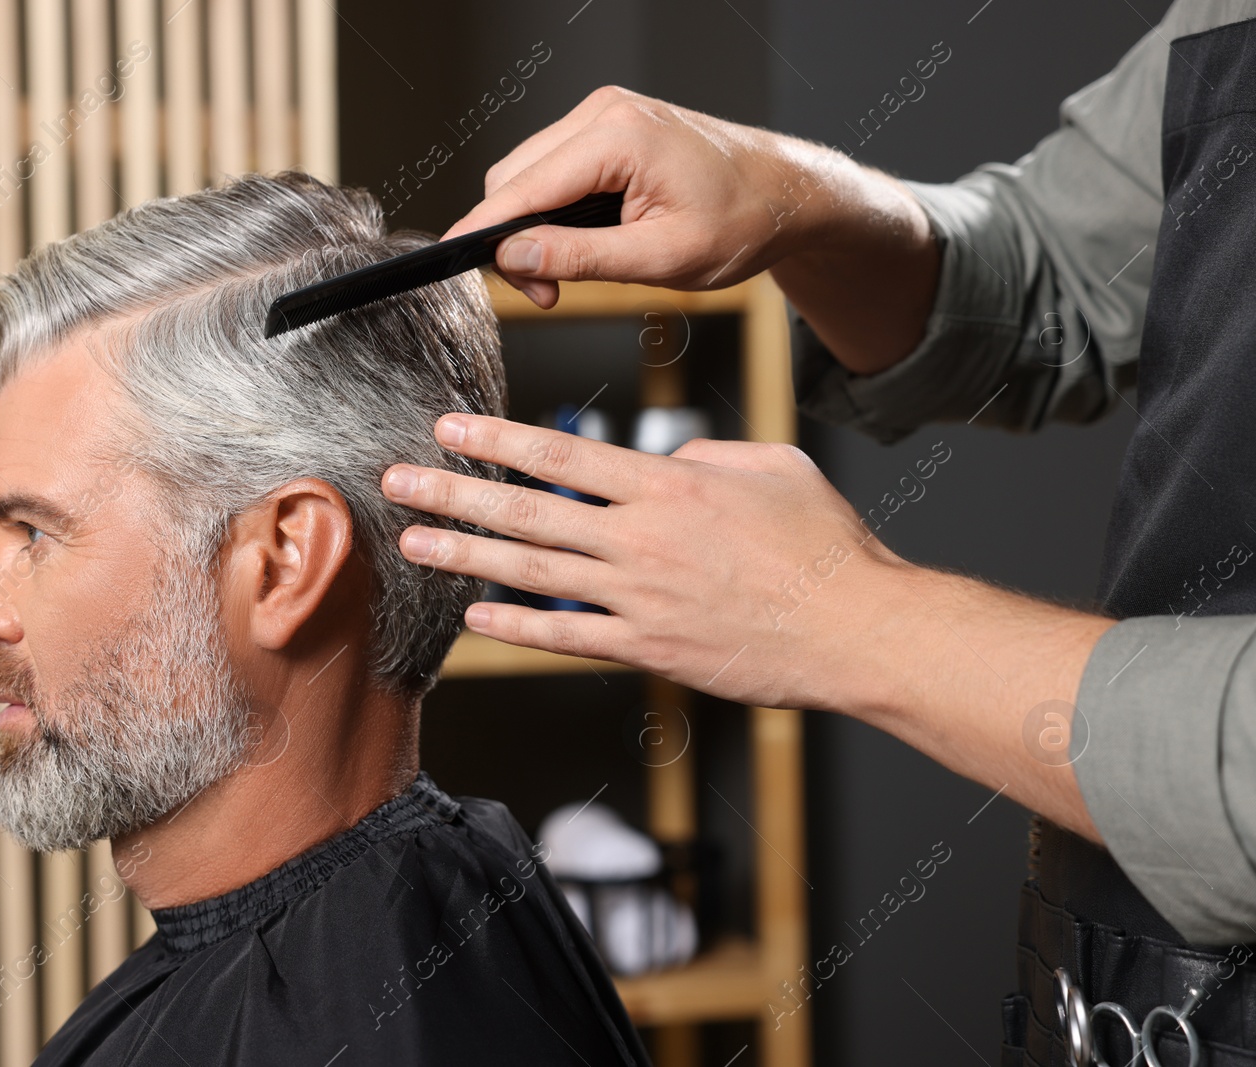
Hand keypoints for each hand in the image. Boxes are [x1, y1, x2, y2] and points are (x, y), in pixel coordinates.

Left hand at [382, 412, 906, 713]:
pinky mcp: (648, 649)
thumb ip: (707, 457)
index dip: (496, 440)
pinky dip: (517, 626)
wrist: (859, 629)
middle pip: (526, 510)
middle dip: (454, 493)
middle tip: (400, 481)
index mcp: (668, 488)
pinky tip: (475, 615)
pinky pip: (567, 637)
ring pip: (532, 572)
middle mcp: (640, 540)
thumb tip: (662, 463)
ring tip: (414, 542)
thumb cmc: (826, 547)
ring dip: (464, 556)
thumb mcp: (773, 469)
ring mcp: (639, 599)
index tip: (450, 429)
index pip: (560, 456)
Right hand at [445, 85, 938, 370]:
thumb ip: (580, 259)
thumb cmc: (742, 221)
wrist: (785, 194)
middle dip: (515, 239)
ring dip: (534, 226)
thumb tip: (514, 259)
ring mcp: (606, 116)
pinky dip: (555, 209)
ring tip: (570, 271)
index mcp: (618, 138)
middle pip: (515, 177)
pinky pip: (555, 168)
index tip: (451, 260)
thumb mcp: (661, 258)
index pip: (522, 187)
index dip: (483, 230)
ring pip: (530, 173)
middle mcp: (605, 114)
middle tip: (549, 292)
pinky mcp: (609, 128)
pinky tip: (586, 238)